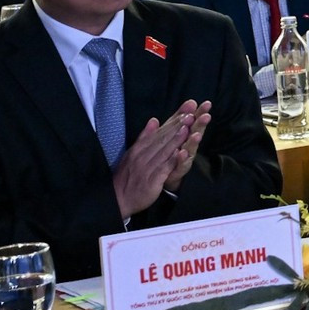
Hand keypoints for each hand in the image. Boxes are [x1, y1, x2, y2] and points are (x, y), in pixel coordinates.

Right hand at [112, 101, 211, 218]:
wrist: (118, 199)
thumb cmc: (128, 176)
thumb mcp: (133, 154)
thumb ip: (145, 137)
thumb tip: (154, 120)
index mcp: (139, 149)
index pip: (159, 132)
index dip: (173, 121)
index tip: (186, 110)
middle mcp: (143, 156)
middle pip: (162, 138)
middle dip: (177, 125)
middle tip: (191, 114)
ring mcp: (147, 167)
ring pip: (164, 151)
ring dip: (176, 139)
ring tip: (188, 127)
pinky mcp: (152, 180)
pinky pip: (164, 168)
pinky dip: (173, 160)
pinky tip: (183, 153)